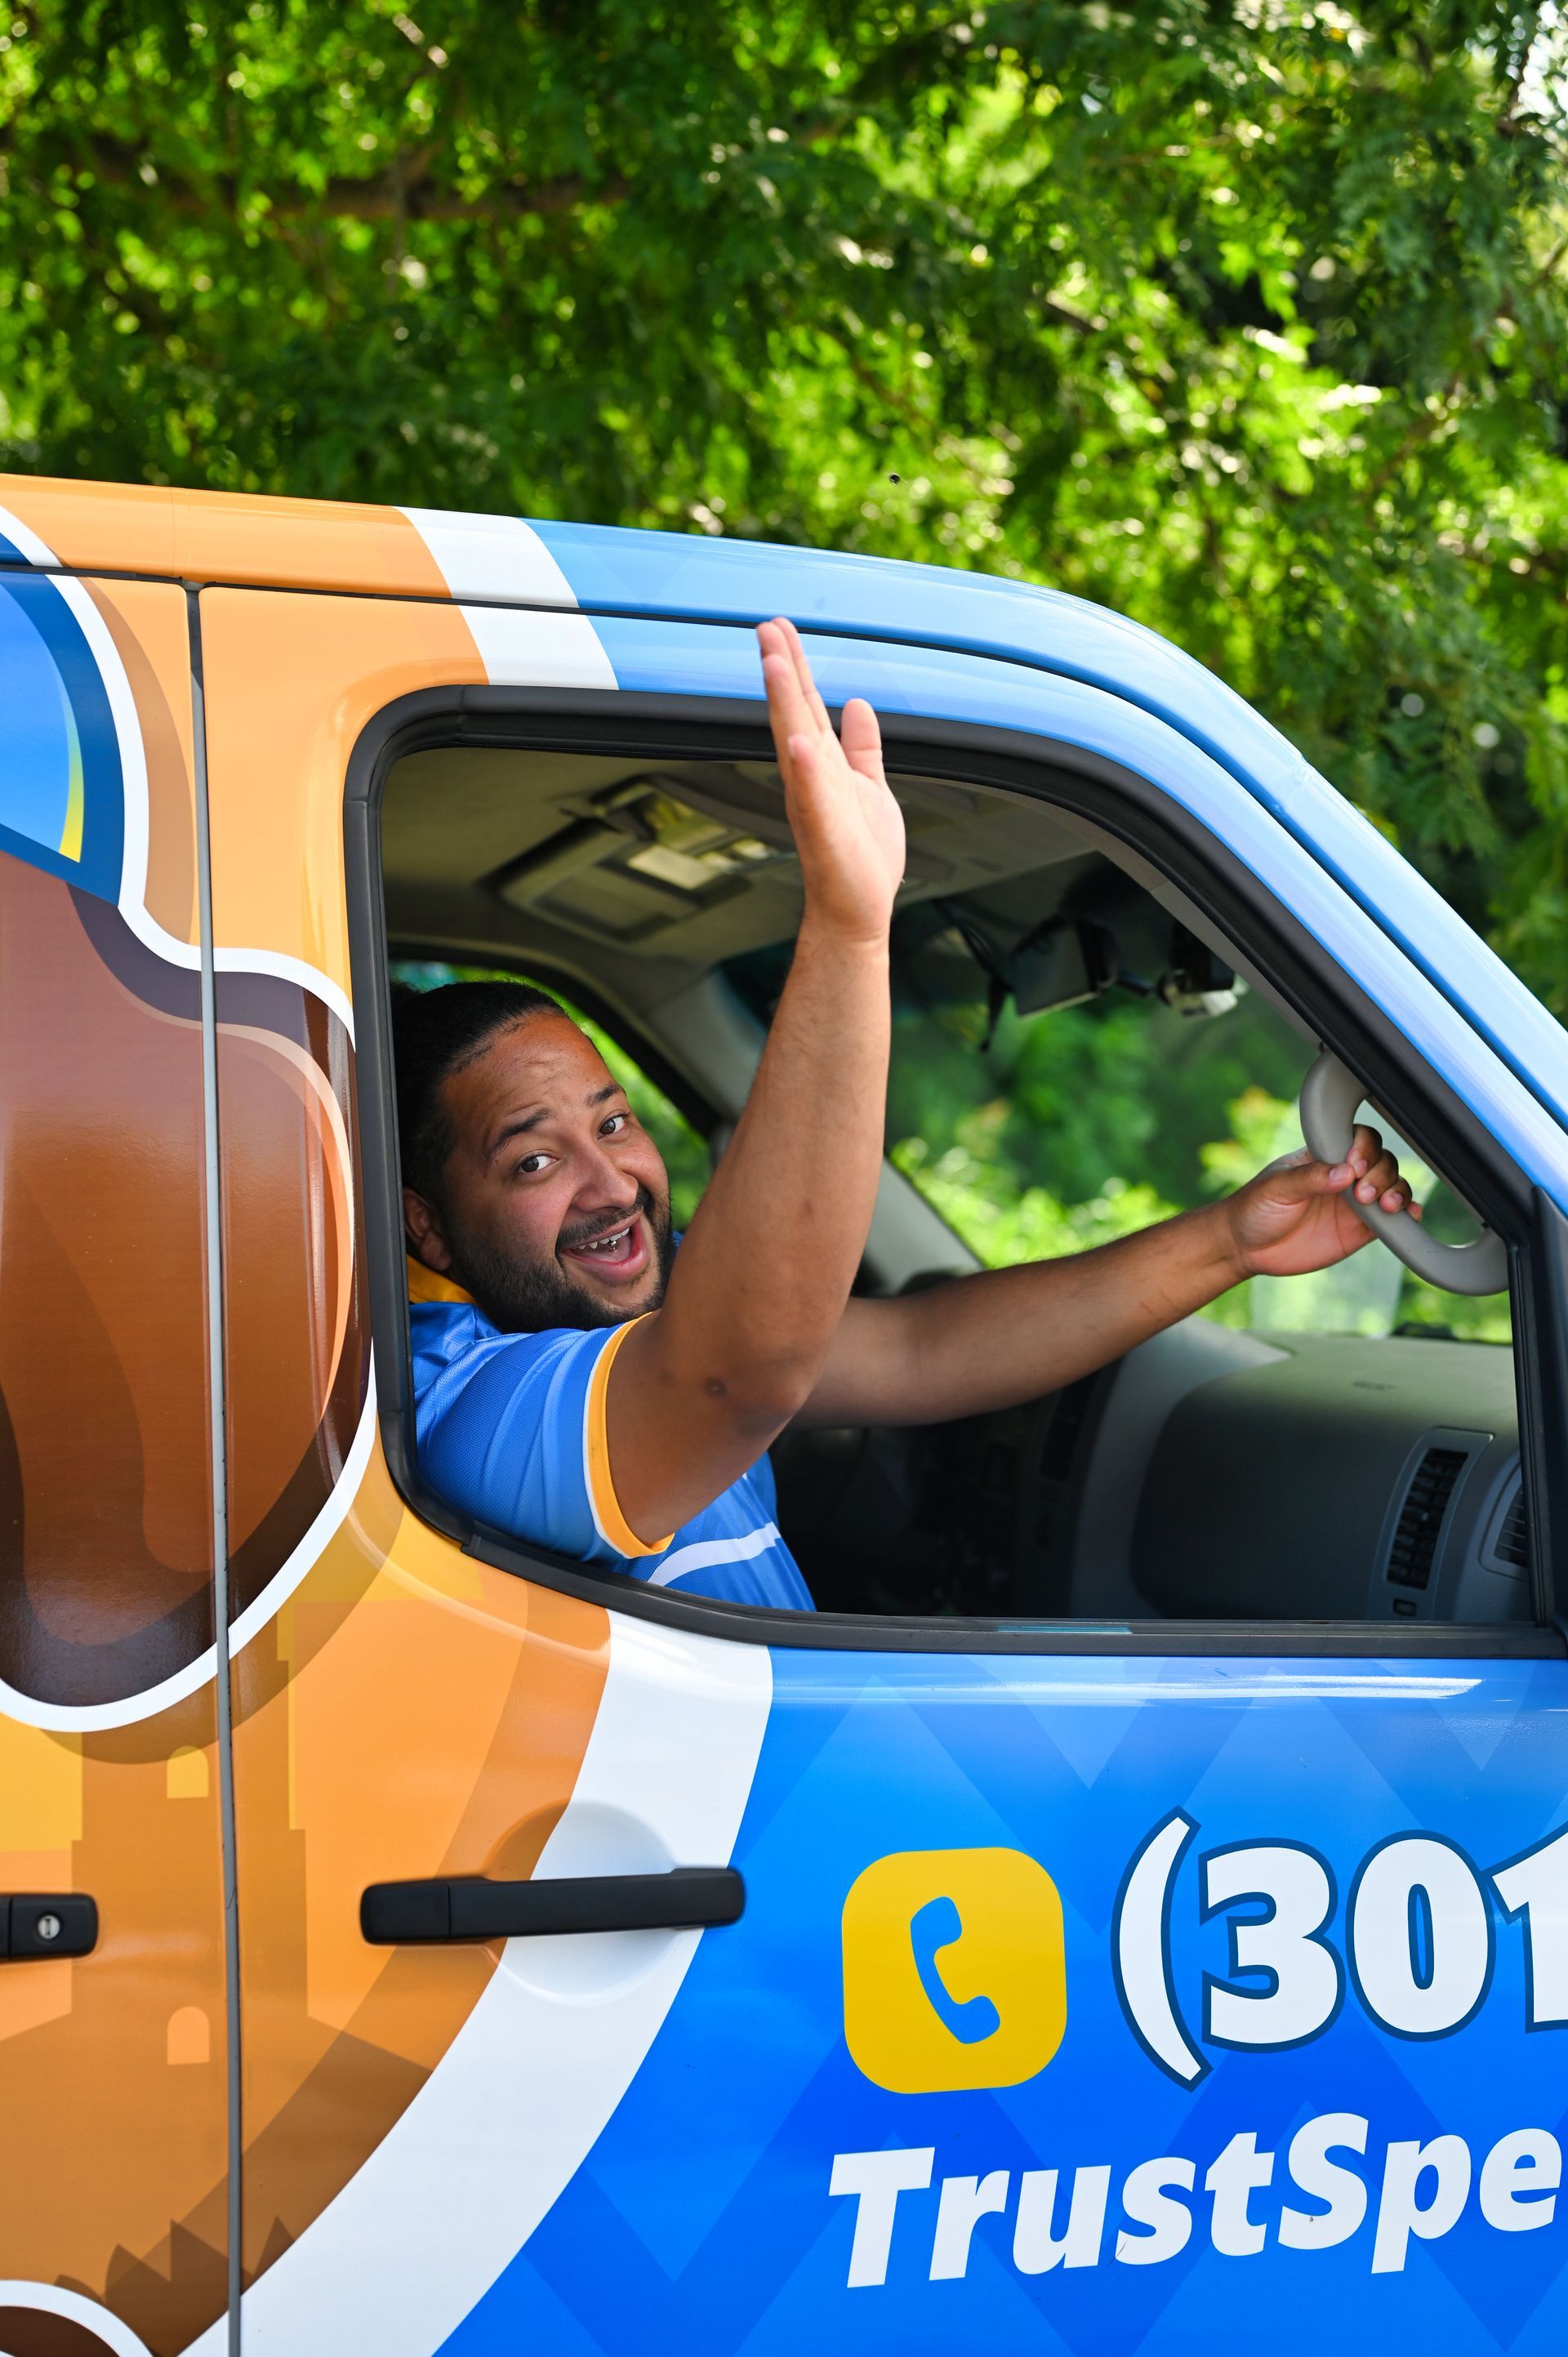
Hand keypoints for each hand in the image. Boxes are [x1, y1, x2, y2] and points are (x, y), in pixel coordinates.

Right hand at [758, 617, 904, 944]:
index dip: (793, 665)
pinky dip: (807, 769)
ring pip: (796, 745)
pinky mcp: (826, 832)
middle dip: (781, 670)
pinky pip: (814, 796)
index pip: (804, 705)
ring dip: (783, 705)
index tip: (780, 627)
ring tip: (774, 665)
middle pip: (793, 713)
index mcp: (822, 764)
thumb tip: (858, 705)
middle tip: (766, 628)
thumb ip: (863, 747)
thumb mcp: (870, 786)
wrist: (858, 910)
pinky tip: (800, 743)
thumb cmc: (861, 855)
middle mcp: (811, 778)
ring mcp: (815, 803)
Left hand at [1223, 1124, 1420, 1279]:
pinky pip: (1391, 1220)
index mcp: (1324, 1156)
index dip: (1364, 1148)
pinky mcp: (1360, 1230)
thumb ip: (1309, 1178)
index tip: (1353, 1166)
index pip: (1358, 1139)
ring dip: (1397, 1191)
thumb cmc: (1255, 1208)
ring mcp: (1355, 1203)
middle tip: (1361, 1194)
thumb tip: (1345, 1173)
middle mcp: (1345, 1176)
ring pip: (1392, 1187)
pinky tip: (1409, 1214)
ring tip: (1386, 1205)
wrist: (1246, 1248)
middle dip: (1381, 1174)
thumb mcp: (1276, 1187)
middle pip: (1383, 1161)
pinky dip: (1406, 1215)